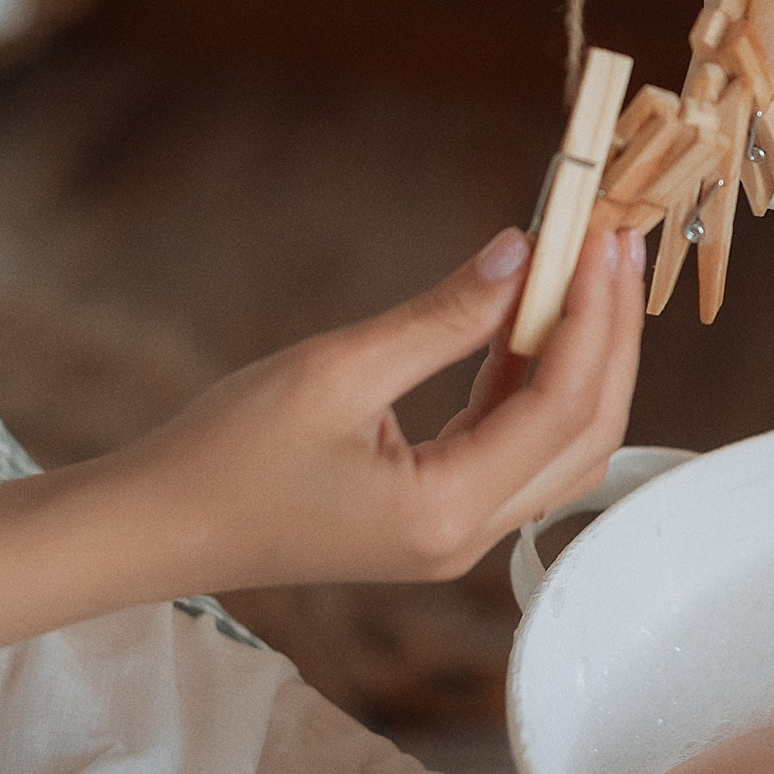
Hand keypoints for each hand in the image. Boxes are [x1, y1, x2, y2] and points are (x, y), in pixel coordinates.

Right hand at [121, 224, 647, 592]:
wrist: (160, 528)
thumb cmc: (226, 455)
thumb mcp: (336, 370)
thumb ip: (443, 317)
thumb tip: (522, 252)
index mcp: (446, 509)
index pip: (562, 405)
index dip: (595, 314)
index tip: (603, 236)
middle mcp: (469, 537)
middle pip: (587, 431)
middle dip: (611, 332)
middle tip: (614, 242)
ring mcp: (459, 533)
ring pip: (564, 444)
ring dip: (584, 356)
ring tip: (587, 269)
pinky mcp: (442, 515)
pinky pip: (519, 446)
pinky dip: (537, 379)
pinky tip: (531, 315)